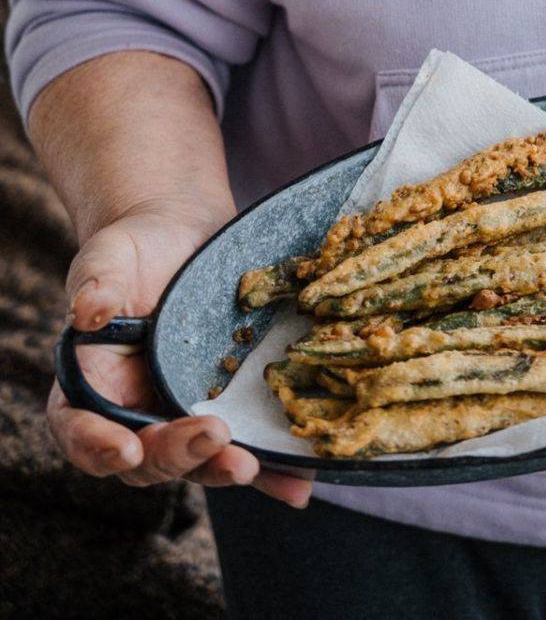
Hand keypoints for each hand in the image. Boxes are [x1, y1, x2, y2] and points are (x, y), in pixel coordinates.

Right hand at [52, 202, 311, 507]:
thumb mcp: (109, 256)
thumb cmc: (135, 247)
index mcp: (89, 388)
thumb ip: (96, 283)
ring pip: (196, 461)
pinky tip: (299, 480)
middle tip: (215, 438)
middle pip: (145, 456)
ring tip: (253, 466)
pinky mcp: (225, 407)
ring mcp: (180, 414)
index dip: (98, 448)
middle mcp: (133, 413)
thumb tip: (84, 313)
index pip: (80, 432)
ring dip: (223, 469)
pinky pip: (244, 445)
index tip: (127, 448)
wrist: (184, 232)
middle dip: (177, 455)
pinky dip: (271, 470)